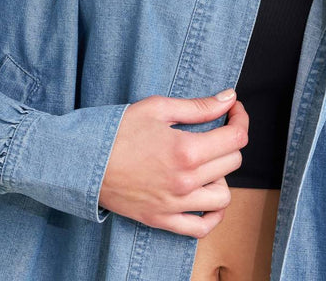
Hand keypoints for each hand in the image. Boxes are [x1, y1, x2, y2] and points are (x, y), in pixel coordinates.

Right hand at [98, 90, 248, 237]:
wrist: (84, 161)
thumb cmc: (118, 131)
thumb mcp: (159, 108)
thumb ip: (199, 106)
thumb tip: (229, 98)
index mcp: (186, 150)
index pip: (236, 137)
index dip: (241, 118)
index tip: (233, 109)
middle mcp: (185, 181)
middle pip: (232, 162)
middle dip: (229, 140)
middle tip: (216, 129)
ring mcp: (175, 204)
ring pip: (224, 196)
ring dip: (222, 175)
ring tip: (206, 162)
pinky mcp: (163, 220)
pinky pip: (202, 228)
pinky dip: (213, 215)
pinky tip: (209, 197)